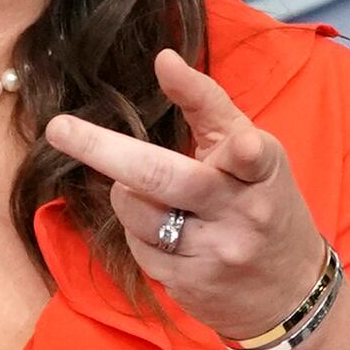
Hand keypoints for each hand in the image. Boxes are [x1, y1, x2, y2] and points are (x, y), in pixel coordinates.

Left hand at [45, 48, 327, 339]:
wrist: (291, 291)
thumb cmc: (262, 202)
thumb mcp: (254, 152)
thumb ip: (207, 106)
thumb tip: (163, 58)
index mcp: (263, 168)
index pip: (248, 149)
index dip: (239, 144)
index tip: (218, 121)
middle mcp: (243, 210)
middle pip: (163, 176)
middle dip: (103, 149)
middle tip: (58, 128)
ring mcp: (217, 251)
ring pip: (136, 209)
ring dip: (128, 193)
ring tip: (158, 196)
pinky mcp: (193, 284)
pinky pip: (139, 247)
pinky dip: (139, 231)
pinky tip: (167, 232)